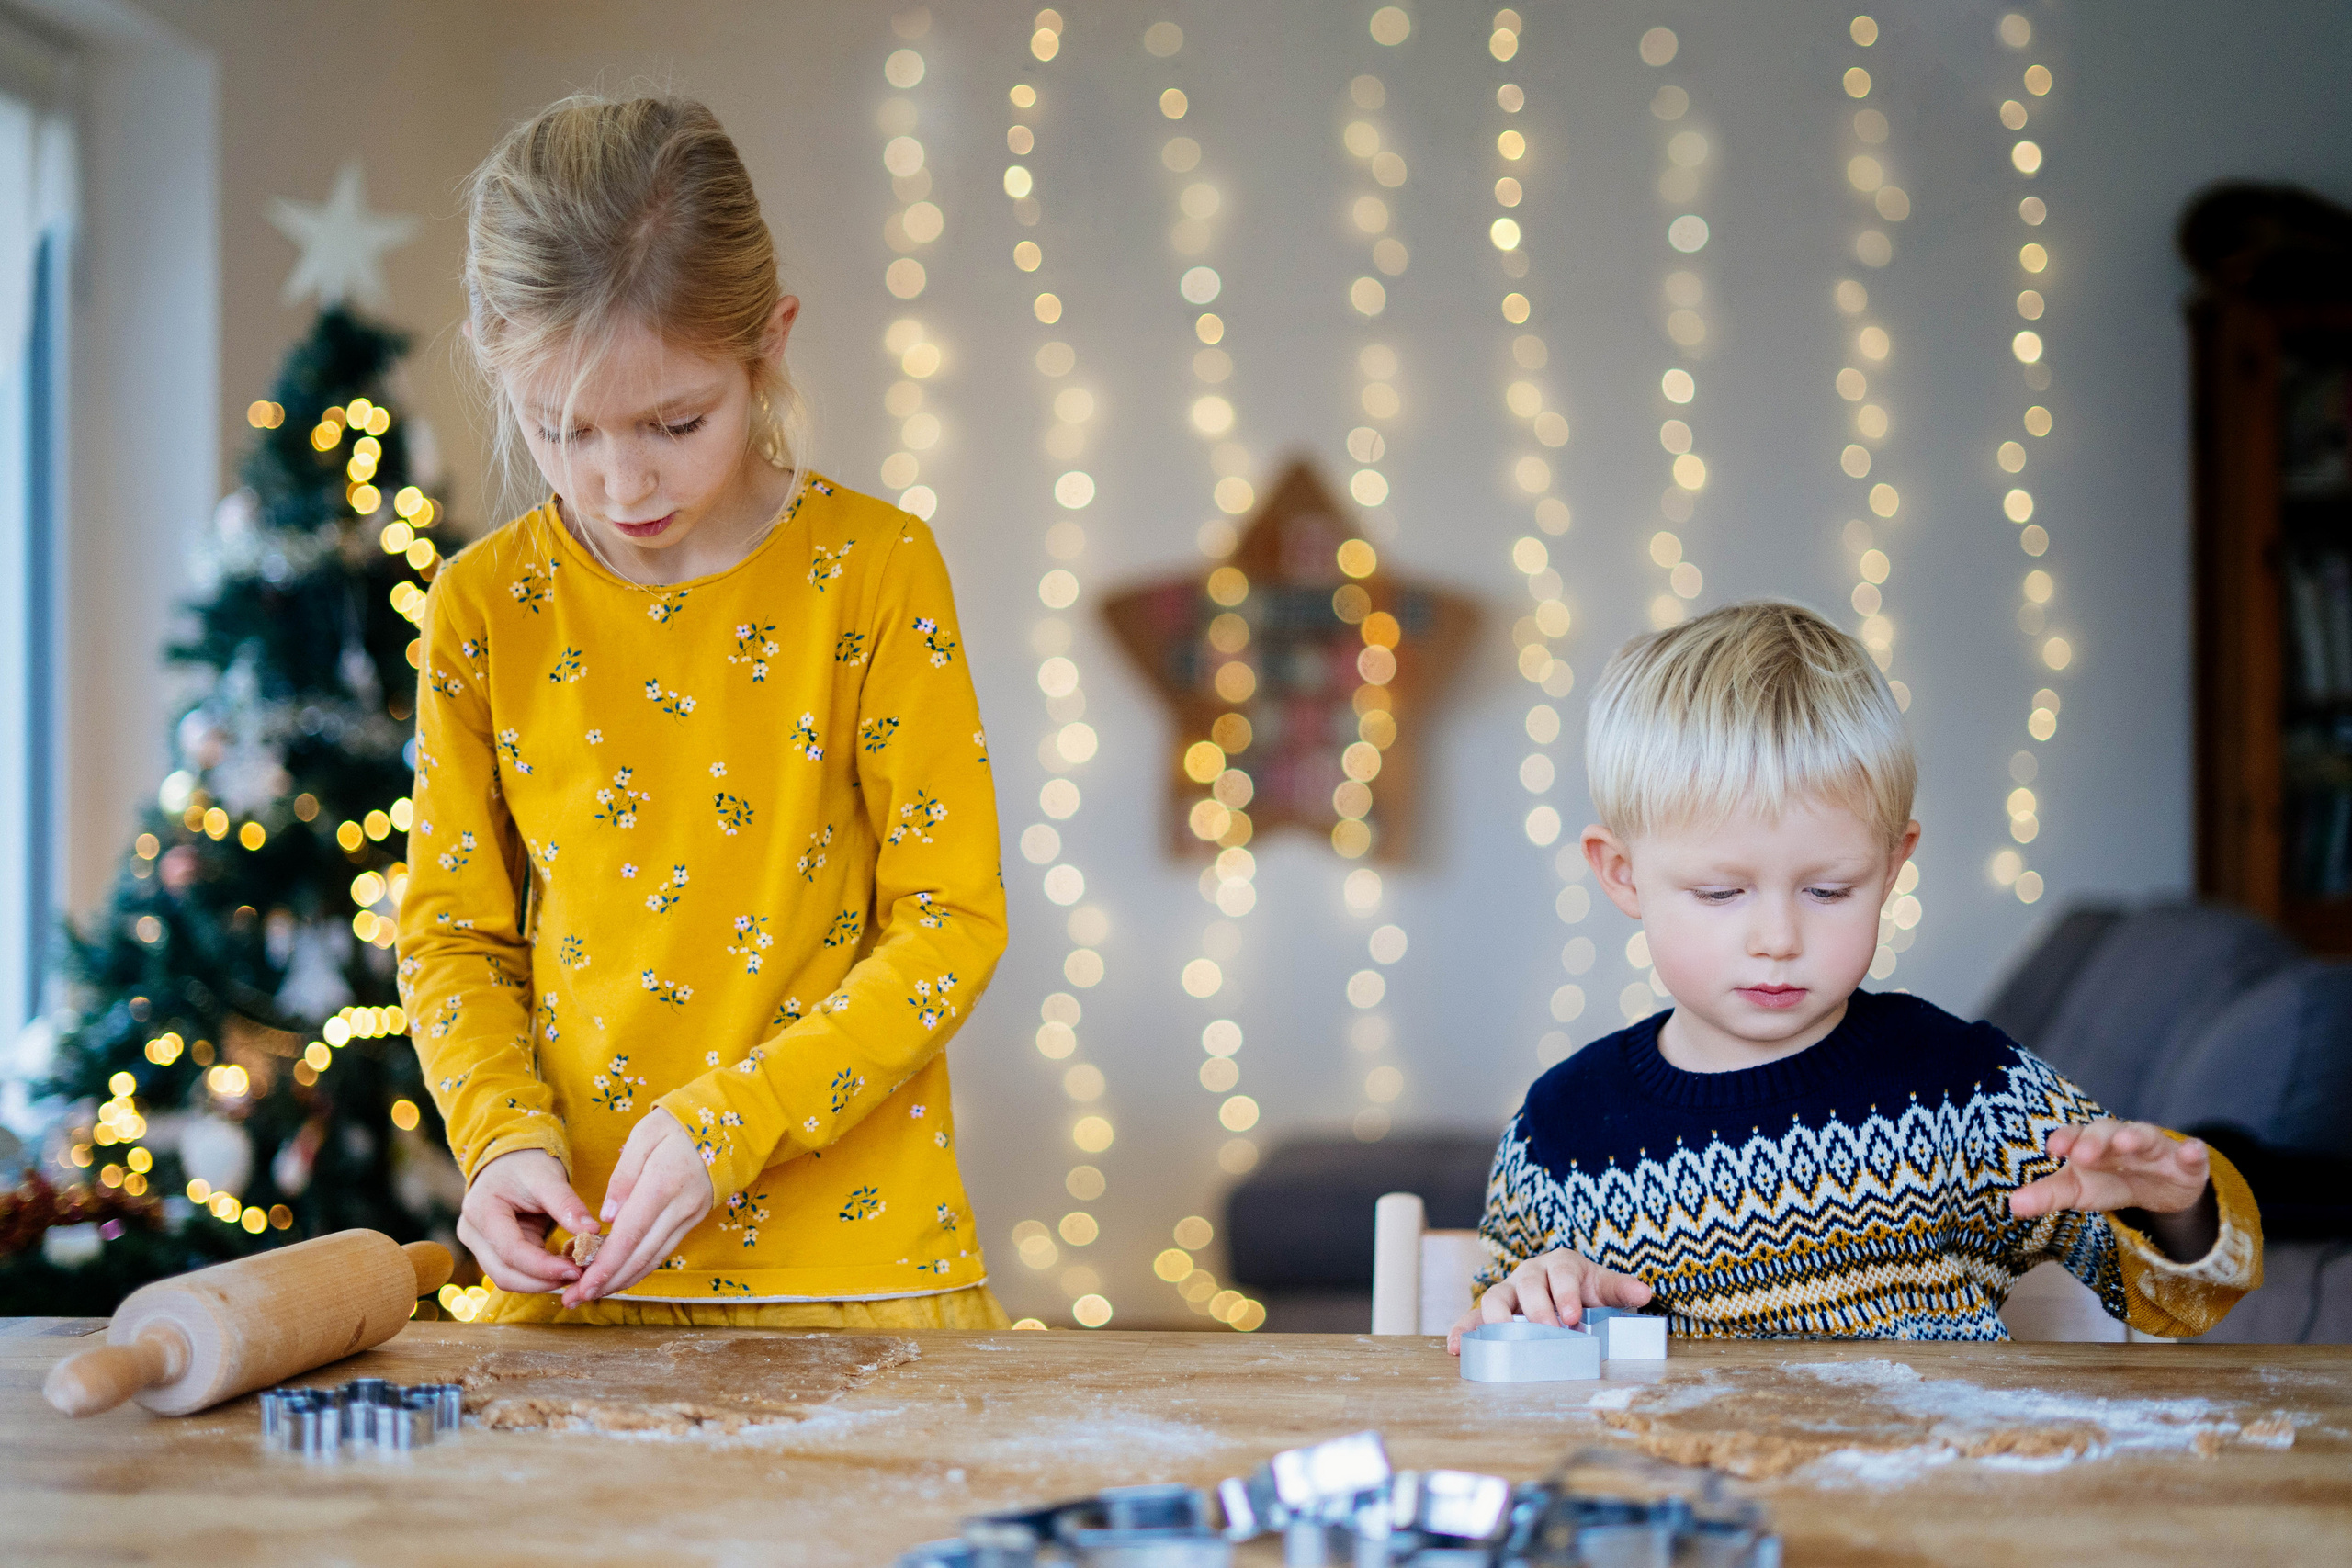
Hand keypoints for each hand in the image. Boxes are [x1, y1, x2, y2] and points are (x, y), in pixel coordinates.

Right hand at [457, 1148, 594, 1293]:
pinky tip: (563, 1269)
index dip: (544, 1267)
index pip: (511, 1251)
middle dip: (543, 1281)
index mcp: (481, 1211)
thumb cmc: (528, 1163)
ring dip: (541, 1282)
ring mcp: (479, 1244)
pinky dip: (538, 1275)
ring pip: (507, 1278)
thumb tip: (593, 1232)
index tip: (576, 1270)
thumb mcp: (548, 1177)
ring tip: (575, 1274)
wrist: (510, 1159)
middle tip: (580, 1277)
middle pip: (504, 1273)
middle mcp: (472, 1233)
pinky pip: (514, 1271)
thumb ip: (567, 1205)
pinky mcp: (491, 1250)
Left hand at [564, 1107, 714, 1307]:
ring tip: (592, 1294)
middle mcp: (680, 1208)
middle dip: (607, 1282)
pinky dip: (641, 1268)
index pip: (630, 1234)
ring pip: (654, 1259)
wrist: (729, 1124)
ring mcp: (691, 1217)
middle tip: (576, 1299)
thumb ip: (623, 1175)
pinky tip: (620, 1277)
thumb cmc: (678, 1124)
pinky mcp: (694, 1220)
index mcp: (663, 1184)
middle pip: (641, 1255)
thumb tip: (607, 1216)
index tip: (583, 1284)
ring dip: (623, 1281)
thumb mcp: (645, 1135)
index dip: (605, 1264)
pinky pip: (664, 1251)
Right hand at [1446, 1248, 1652, 1354]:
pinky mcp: (1491, 1313)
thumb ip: (1621, 1289)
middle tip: (1548, 1330)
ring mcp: (1507, 1292)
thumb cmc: (1585, 1290)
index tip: (1574, 1316)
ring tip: (1501, 1335)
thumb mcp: (1604, 1287)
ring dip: (1496, 1317)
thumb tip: (1645, 1293)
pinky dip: (1463, 1331)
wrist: (1565, 1292)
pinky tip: (1458, 1348)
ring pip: (1494, 1297)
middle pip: (1526, 1284)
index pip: (1560, 1273)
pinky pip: (1471, 1318)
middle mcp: (1529, 1273)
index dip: (1565, 1293)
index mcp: (1559, 1264)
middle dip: (1536, 1307)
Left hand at [2010, 1119, 2219, 1261]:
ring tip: (2128, 1142)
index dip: (2065, 1139)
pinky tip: (2192, 1151)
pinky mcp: (2187, 1162)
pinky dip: (2192, 1151)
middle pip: (2107, 1131)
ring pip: (2145, 1135)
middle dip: (2095, 1139)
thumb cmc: (2109, 1181)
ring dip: (2135, 1137)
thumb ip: (2047, 1195)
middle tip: (2083, 1154)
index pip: (2074, 1136)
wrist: (2160, 1189)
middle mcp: (2120, 1139)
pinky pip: (2192, 1153)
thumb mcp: (2078, 1191)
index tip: (2053, 1149)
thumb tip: (2012, 1206)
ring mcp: (2155, 1148)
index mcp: (2090, 1143)